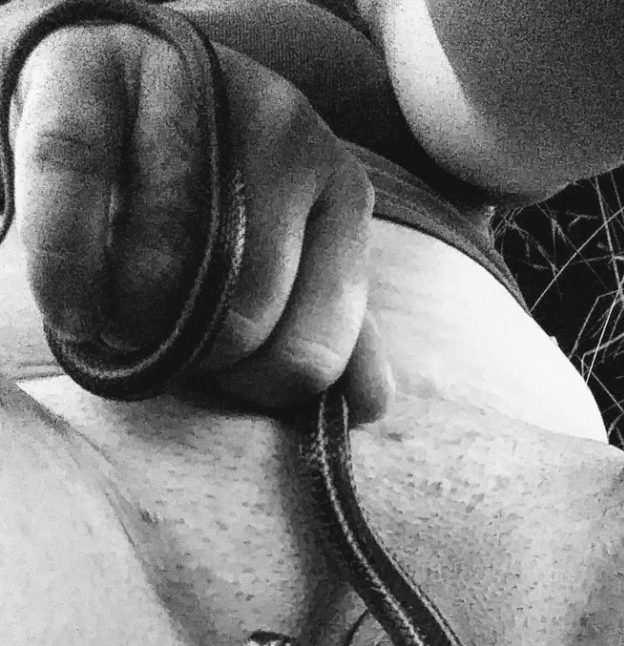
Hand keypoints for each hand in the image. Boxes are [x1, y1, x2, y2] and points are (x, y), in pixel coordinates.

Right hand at [11, 21, 391, 421]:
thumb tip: (369, 405)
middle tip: (162, 343)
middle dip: (192, 359)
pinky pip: (76, 200)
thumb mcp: (286, 264)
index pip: (315, 351)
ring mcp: (192, 96)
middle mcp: (284, 131)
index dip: (255, 388)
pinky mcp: (92, 76)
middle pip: (243, 319)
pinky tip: (72, 311)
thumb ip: (327, 330)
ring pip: (163, 272)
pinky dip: (67, 278)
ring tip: (118, 318)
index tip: (219, 373)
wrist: (112, 85)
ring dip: (128, 328)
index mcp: (342, 191)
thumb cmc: (205, 203)